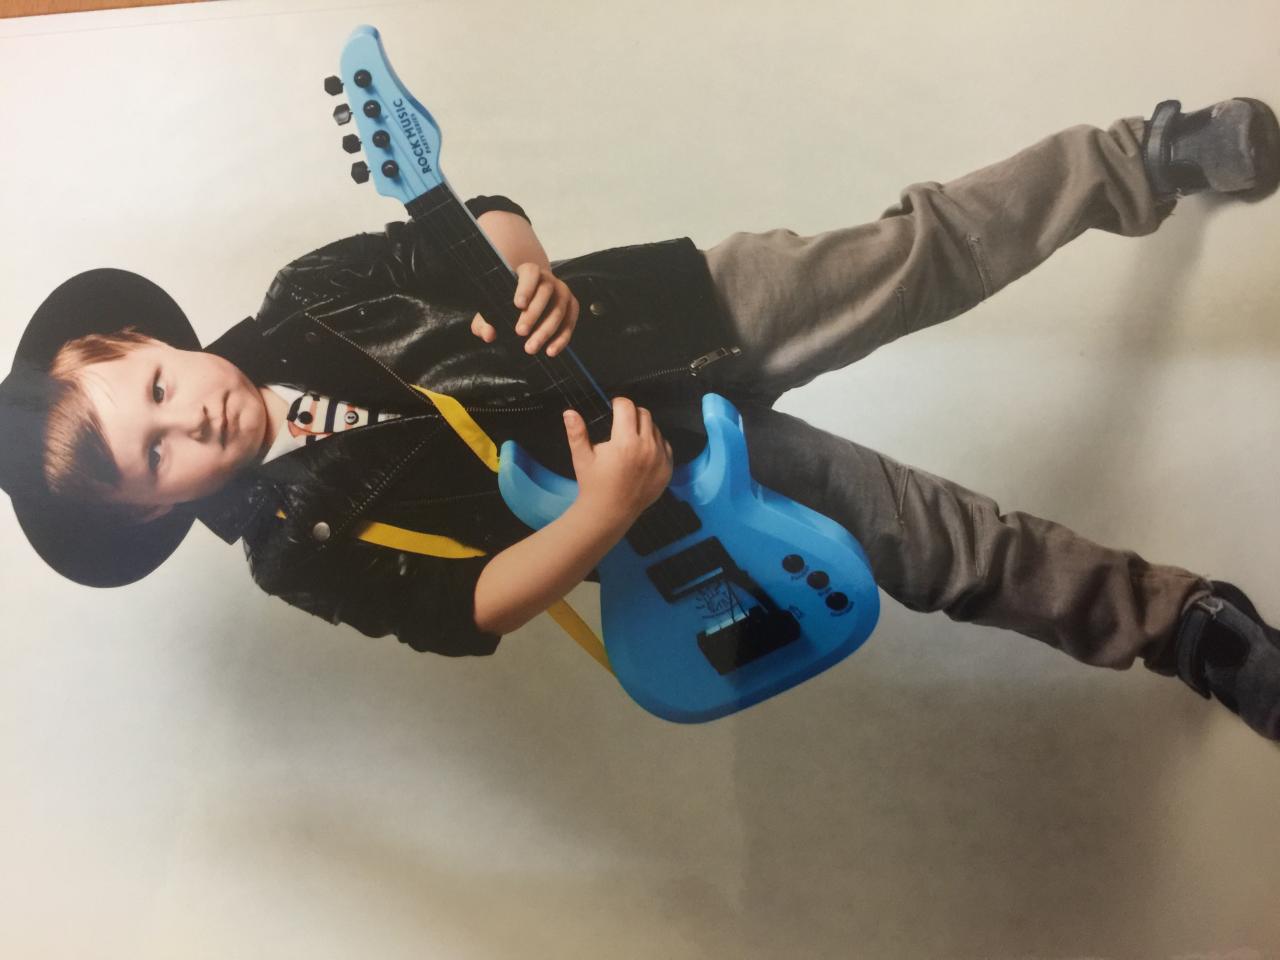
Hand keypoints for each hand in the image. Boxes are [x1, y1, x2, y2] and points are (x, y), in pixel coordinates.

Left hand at [471, 262, 579, 355]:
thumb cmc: (509, 300)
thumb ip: (485, 320)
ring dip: (545, 331)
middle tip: (520, 333)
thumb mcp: (494, 307)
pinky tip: (549, 351)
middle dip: (533, 315)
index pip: (530, 274)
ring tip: (530, 348)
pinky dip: (561, 339)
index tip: (518, 304)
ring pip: (559, 310)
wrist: (532, 295)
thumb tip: (488, 335)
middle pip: (545, 293)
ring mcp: (563, 292)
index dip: (525, 288)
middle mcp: (549, 279)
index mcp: (529, 272)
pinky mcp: (572, 307)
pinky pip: (570, 324)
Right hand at [563, 397, 672, 521]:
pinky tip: (641, 453)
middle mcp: (646, 448)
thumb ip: (577, 432)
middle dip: (631, 414)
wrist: (610, 513)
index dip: (618, 403)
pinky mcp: (667, 468)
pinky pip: (665, 444)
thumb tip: (569, 412)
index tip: (613, 408)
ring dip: (644, 428)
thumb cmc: (594, 484)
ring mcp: (660, 458)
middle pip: (644, 413)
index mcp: (625, 442)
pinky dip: (655, 443)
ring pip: (655, 428)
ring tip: (630, 441)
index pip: (627, 407)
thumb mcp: (582, 457)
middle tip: (621, 424)